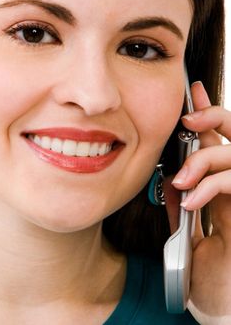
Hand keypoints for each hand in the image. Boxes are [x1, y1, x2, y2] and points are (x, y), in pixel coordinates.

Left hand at [168, 82, 230, 323]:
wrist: (221, 303)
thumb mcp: (190, 229)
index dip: (209, 113)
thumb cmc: (210, 271)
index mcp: (226, 187)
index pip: (221, 139)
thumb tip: (170, 179)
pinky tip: (193, 198)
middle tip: (190, 121)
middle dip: (216, 117)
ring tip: (182, 179)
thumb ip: (184, 203)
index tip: (193, 92)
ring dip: (207, 159)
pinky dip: (213, 185)